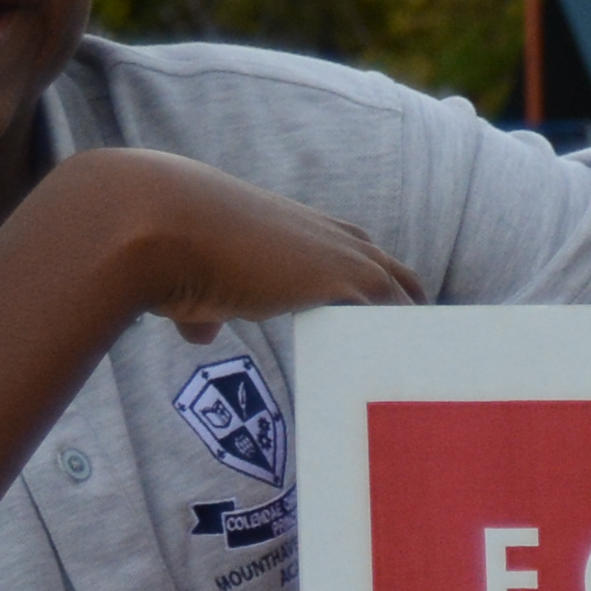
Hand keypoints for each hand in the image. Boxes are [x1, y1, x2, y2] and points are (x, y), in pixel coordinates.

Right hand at [34, 147, 417, 338]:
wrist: (147, 220)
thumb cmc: (153, 247)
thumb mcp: (183, 283)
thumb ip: (201, 310)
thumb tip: (199, 332)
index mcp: (288, 227)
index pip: (350, 249)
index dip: (369, 281)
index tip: (386, 314)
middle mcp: (321, 234)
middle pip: (391, 269)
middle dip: (410, 306)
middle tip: (433, 350)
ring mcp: (338, 254)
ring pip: (402, 290)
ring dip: (419, 329)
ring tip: (444, 369)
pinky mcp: (344, 279)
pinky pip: (398, 313)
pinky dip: (412, 339)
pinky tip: (425, 370)